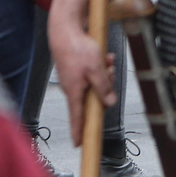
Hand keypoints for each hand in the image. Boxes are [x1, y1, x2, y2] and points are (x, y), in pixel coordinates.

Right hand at [48, 22, 116, 143]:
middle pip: (93, 98)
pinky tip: (106, 57)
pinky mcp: (75, 71)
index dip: (79, 131)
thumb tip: (109, 103)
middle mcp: (72, 88)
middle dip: (106, 88)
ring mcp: (73, 80)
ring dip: (105, 74)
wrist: (65, 31)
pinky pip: (92, 74)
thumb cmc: (79, 49)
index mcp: (75, 92)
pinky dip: (101, 67)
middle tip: (110, 72)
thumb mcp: (96, 69)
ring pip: (95, 84)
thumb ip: (103, 87)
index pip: (77, 118)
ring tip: (108, 61)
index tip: (79, 145)